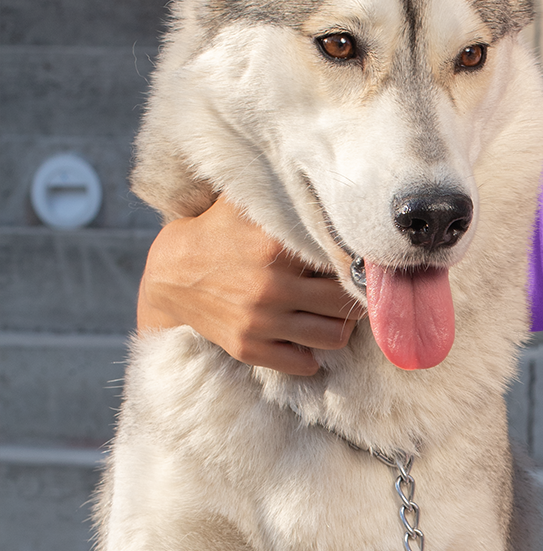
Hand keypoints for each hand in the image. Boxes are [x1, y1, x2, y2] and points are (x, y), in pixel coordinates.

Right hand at [136, 194, 363, 375]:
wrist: (170, 273)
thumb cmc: (218, 232)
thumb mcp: (247, 204)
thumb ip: (286, 196)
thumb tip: (330, 186)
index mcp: (276, 247)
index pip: (344, 263)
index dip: (359, 265)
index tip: (365, 266)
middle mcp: (271, 287)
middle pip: (345, 302)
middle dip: (354, 297)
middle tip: (353, 291)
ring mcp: (260, 321)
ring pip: (333, 337)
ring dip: (339, 327)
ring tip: (333, 314)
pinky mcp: (248, 347)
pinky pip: (303, 364)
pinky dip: (311, 354)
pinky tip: (305, 336)